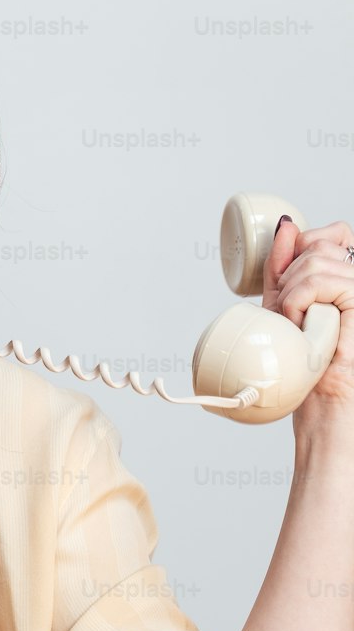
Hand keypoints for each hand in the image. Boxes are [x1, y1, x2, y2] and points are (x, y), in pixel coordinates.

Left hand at [262, 216, 353, 432]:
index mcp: (349, 279)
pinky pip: (324, 281)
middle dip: (290, 276)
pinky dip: (299, 302)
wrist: (320, 405)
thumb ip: (284, 266)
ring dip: (291, 294)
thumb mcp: (284, 305)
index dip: (303, 246)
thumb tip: (287, 225)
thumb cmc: (306, 364)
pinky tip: (302, 325)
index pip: (334, 233)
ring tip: (297, 325)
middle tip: (291, 314)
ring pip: (317, 260)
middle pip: (320, 243)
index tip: (287, 283)